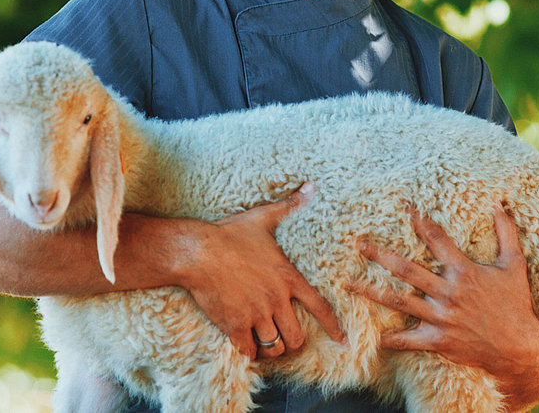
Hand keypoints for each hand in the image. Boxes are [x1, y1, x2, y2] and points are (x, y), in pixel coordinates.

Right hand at [178, 183, 345, 360]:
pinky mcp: (234, 325)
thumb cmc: (230, 234)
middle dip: (294, 341)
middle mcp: (276, 299)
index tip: (342, 340)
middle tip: (286, 336)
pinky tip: (246, 344)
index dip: (333, 327)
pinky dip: (250, 351)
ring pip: (275, 347)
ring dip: (272, 347)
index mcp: (288, 277)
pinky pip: (249, 350)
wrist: (197, 252)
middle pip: (297, 337)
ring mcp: (255, 314)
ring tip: (266, 341)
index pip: (319, 307)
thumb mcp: (263, 218)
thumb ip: (290, 206)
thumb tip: (310, 187)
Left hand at [345, 203, 538, 408]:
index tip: (402, 206)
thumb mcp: (514, 265)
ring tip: (347, 282)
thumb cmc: (516, 305)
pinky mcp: (438, 341)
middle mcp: (448, 293)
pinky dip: (389, 339)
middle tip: (357, 243)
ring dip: (370, 291)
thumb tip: (497, 203)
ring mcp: (441, 318)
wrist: (520, 350)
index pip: (436, 239)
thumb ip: (506, 232)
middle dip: (379, 254)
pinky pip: (408, 341)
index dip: (419, 220)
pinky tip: (372, 334)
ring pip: (398, 301)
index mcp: (464, 272)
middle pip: (406, 269)